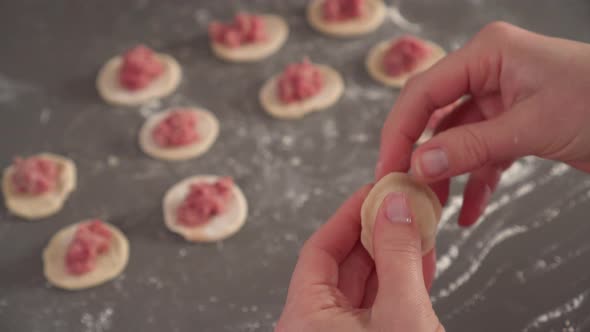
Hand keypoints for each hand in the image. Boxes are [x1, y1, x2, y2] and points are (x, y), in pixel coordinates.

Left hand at [275, 186, 442, 331]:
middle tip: (399, 204)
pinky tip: (421, 256)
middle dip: (377, 232)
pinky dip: (402, 281)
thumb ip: (398, 256)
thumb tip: (395, 208)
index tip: (373, 192)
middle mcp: (318, 326)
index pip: (320, 250)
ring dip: (394, 254)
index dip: (349, 215)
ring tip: (416, 225)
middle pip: (344, 264)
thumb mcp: (401, 312)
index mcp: (305, 318)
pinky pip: (381, 303)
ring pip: (367, 283)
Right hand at [376, 22, 589, 225]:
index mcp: (487, 55)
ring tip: (434, 209)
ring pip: (455, 140)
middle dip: (418, 156)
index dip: (400, 132)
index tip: (388, 169)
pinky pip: (482, 154)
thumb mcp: (531, 126)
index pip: (423, 92)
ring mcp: (500, 99)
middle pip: (434, 116)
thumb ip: (469, 147)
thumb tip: (417, 166)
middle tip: (403, 190)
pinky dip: (475, 183)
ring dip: (445, 175)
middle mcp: (488, 72)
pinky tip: (469, 213)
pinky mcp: (514, 124)